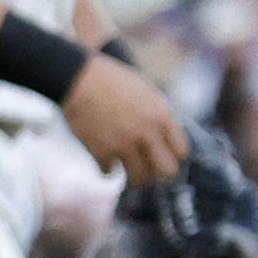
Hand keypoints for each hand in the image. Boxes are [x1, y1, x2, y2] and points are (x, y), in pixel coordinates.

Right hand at [64, 53, 186, 183]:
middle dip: (157, 171)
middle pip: (166, 171)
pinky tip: (103, 157)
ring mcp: (123, 145)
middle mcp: (146, 134)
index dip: (171, 154)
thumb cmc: (109, 79)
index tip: (161, 154)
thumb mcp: (145, 90)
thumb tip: (163, 134)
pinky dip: (106, 166)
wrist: (77, 79)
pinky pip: (109, 172)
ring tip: (125, 164)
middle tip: (147, 166)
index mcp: (161, 116)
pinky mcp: (100, 152)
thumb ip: (157, 113)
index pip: (180, 151)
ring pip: (139, 178)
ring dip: (132, 172)